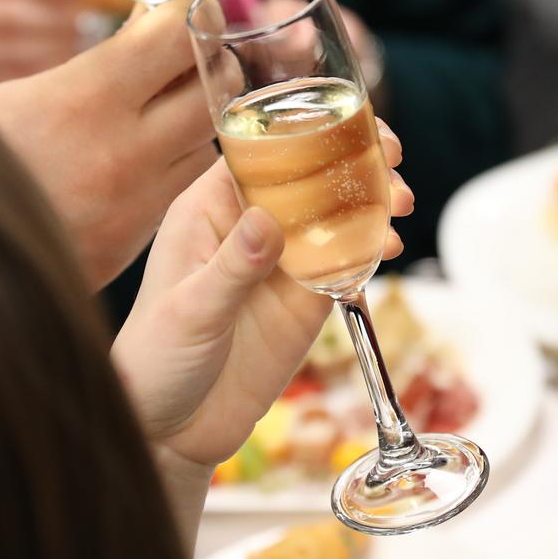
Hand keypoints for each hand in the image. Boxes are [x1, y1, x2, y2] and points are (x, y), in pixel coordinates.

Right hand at [0, 0, 217, 288]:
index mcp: (87, 98)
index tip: (190, 12)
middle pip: (213, 91)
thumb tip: (151, 20)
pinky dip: (177, 163)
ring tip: (167, 106)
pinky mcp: (134, 239)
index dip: (191, 16)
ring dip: (198, 118)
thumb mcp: (23, 90)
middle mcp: (124, 149)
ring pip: (207, 142)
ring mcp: (135, 201)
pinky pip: (180, 188)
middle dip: (211, 66)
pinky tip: (148, 152)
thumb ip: (98, 60)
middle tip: (194, 57)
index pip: (177, 37)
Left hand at [111, 125, 412, 547]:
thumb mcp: (189, 312)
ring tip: (401, 208)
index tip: (348, 127)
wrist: (171, 431)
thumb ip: (231, 268)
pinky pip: (345, 262)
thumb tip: (267, 219)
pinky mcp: (305, 301)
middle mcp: (248, 228)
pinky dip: (372, 249)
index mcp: (207, 212)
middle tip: (392, 161)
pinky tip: (390, 247)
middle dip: (353, 163)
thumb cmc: (156, 361)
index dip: (306, 132)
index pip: (260, 153)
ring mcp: (280, 264)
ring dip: (371, 204)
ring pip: (334, 215)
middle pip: (308, 176)